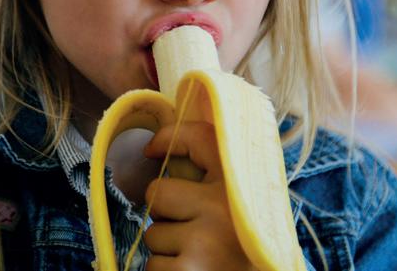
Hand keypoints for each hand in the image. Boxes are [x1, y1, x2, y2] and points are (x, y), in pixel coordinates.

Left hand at [142, 121, 255, 270]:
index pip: (199, 138)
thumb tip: (163, 147)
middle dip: (163, 213)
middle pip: (158, 192)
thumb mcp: (242, 204)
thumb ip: (216, 178)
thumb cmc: (245, 245)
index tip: (152, 149)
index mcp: (241, 184)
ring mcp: (206, 241)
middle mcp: (225, 207)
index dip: (169, 138)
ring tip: (199, 255)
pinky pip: (153, 266)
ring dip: (167, 248)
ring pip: (153, 234)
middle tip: (192, 229)